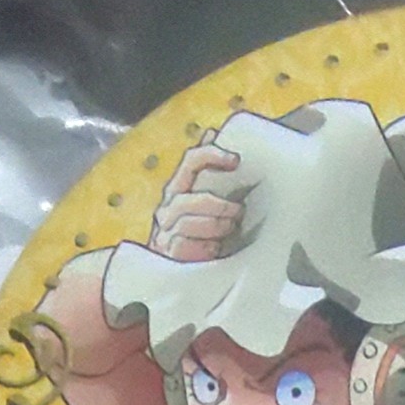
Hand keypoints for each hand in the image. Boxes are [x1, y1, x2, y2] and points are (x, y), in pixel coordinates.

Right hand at [150, 128, 242, 261]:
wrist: (174, 272)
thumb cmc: (197, 233)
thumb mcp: (205, 201)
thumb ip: (207, 174)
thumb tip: (210, 132)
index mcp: (179, 189)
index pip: (191, 161)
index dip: (212, 156)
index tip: (236, 161)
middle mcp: (168, 208)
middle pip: (189, 199)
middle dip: (218, 206)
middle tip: (238, 212)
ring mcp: (165, 232)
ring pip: (188, 223)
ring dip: (215, 227)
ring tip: (229, 231)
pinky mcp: (167, 254)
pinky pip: (184, 246)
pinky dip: (204, 247)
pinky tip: (215, 249)